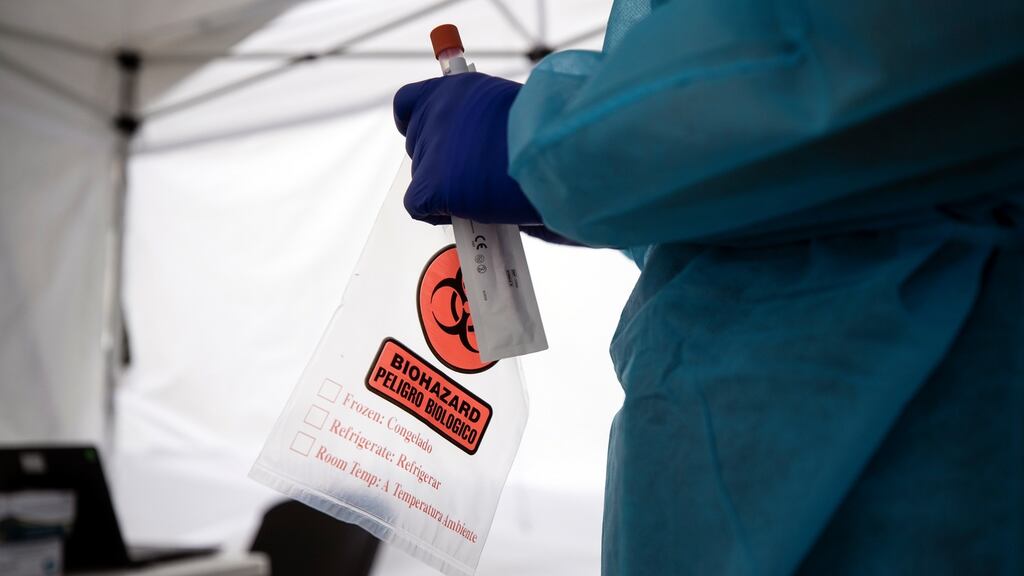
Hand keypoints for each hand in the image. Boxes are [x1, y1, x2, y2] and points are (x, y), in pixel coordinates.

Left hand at [393, 73, 540, 225]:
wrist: (557, 155)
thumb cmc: (549, 136)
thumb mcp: (511, 111)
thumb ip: (482, 122)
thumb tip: (476, 145)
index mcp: (456, 89)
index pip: (409, 103)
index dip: (416, 123)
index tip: (427, 136)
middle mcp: (436, 114)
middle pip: (418, 148)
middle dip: (440, 164)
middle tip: (473, 176)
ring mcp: (430, 150)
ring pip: (421, 179)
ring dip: (445, 190)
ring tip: (483, 194)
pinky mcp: (431, 185)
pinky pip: (419, 206)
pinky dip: (439, 214)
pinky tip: (469, 211)